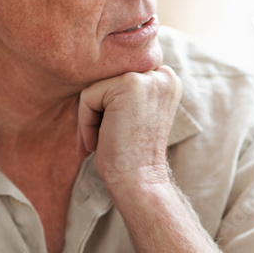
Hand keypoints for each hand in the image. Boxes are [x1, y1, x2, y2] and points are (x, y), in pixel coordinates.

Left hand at [77, 65, 182, 190]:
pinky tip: (99, 143)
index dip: (107, 107)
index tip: (111, 134)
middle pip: (106, 80)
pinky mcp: (130, 84)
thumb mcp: (134, 113)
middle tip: (100, 141)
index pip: (117, 78)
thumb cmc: (131, 154)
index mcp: (167, 79)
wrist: (140, 182)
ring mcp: (149, 77)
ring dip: (89, 119)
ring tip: (100, 143)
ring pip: (95, 88)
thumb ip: (124, 90)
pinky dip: (85, 123)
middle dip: (96, 111)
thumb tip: (87, 70)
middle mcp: (163, 73)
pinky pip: (88, 96)